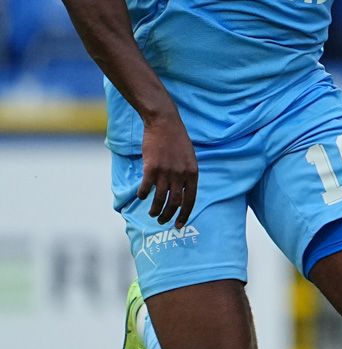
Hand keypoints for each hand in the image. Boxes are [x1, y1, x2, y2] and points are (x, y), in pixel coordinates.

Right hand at [138, 112, 197, 226]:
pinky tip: (141, 197)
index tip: (180, 225)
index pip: (190, 200)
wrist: (164, 123)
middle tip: (162, 221)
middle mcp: (181, 174)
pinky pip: (146, 187)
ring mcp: (166, 171)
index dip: (185, 214)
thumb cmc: (177, 140)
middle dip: (168, 215)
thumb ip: (187, 174)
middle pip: (175, 202)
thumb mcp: (190, 158)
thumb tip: (183, 191)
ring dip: (155, 209)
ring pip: (160, 198)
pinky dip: (142, 195)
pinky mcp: (151, 167)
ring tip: (152, 214)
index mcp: (193, 173)